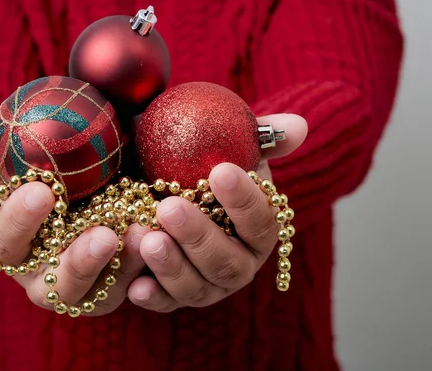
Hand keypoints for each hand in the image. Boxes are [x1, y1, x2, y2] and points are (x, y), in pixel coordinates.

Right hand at [0, 140, 148, 315]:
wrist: (89, 187)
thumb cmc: (51, 175)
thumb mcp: (28, 159)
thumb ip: (5, 154)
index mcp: (9, 241)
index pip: (1, 239)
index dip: (17, 219)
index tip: (43, 190)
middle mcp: (36, 273)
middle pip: (48, 285)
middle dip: (77, 261)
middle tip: (105, 235)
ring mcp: (72, 288)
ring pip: (87, 294)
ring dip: (118, 269)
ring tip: (139, 236)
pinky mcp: (103, 294)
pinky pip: (119, 291)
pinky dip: (137, 268)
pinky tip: (152, 238)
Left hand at [127, 114, 307, 311]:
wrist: (165, 189)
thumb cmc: (200, 166)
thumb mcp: (228, 145)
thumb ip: (261, 136)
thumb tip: (297, 127)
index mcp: (258, 230)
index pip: (261, 221)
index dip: (244, 200)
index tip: (220, 171)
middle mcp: (239, 263)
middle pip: (228, 261)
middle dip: (199, 236)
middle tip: (170, 207)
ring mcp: (208, 285)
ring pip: (198, 286)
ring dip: (173, 266)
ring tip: (148, 239)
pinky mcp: (175, 297)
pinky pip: (166, 304)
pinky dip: (153, 297)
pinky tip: (135, 287)